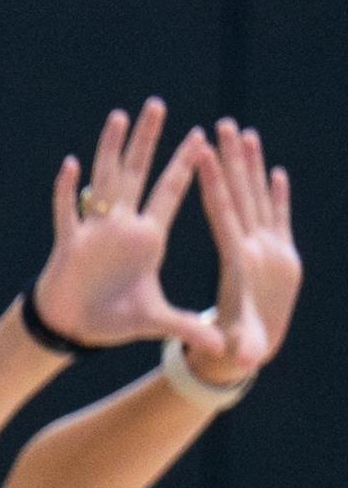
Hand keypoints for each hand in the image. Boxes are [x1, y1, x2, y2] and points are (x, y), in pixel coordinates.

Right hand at [31, 99, 204, 355]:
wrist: (71, 328)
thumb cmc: (113, 320)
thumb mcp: (157, 321)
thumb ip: (188, 327)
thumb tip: (222, 347)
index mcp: (148, 238)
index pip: (172, 193)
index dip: (187, 166)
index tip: (201, 137)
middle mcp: (123, 226)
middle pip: (137, 173)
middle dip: (149, 140)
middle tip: (158, 105)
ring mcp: (94, 231)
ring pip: (104, 180)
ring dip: (110, 149)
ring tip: (118, 117)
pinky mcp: (69, 243)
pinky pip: (68, 212)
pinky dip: (69, 191)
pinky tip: (72, 165)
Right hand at [183, 119, 299, 390]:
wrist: (260, 352)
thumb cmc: (237, 347)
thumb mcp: (237, 346)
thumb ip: (240, 348)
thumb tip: (246, 361)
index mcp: (244, 261)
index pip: (227, 214)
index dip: (216, 183)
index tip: (206, 153)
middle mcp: (262, 248)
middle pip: (246, 195)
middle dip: (235, 160)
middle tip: (227, 126)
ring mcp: (275, 248)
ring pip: (259, 197)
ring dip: (252, 165)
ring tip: (245, 133)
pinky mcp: (282, 252)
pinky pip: (278, 216)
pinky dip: (276, 193)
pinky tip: (273, 170)